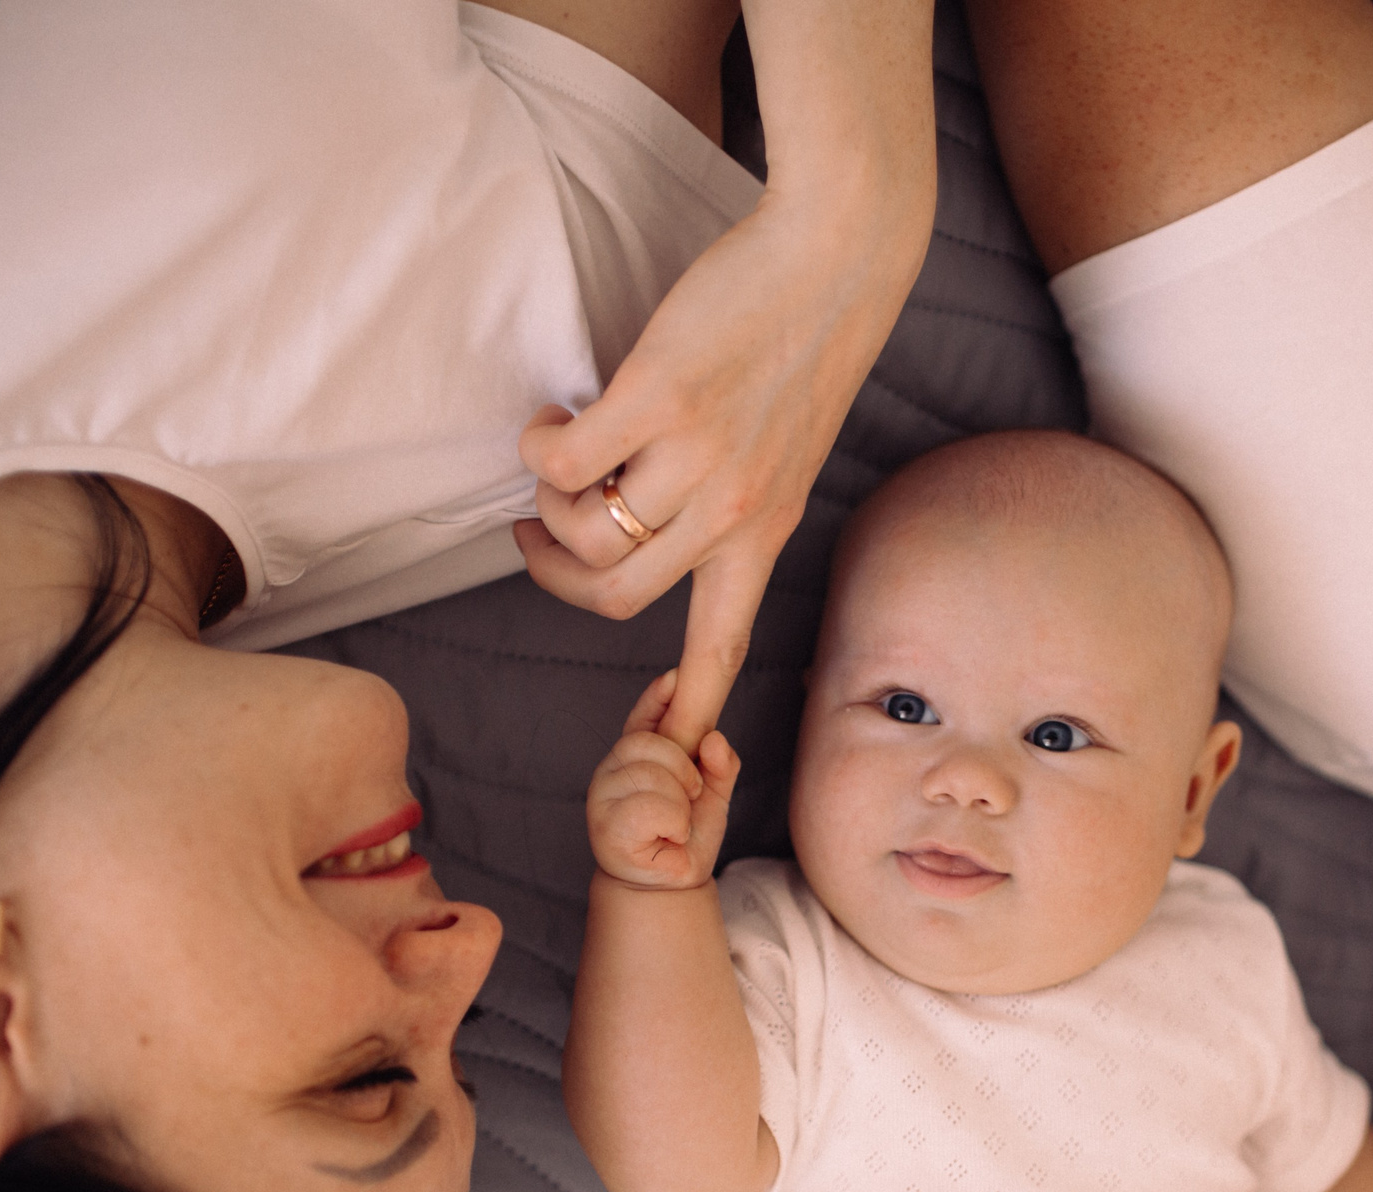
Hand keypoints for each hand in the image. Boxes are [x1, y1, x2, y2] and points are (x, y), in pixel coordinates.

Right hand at [517, 189, 928, 754]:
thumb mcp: (786, 445)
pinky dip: (538, 446)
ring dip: (546, 502)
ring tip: (556, 455)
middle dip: (556, 575)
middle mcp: (734, 511)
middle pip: (617, 595)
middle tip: (534, 532)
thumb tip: (638, 513)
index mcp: (766, 532)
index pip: (724, 645)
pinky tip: (552, 418)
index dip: (689, 709)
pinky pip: (563, 459)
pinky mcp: (656, 400)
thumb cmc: (805, 340)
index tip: (669, 755)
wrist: (838, 255)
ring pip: (583, 528)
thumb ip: (728, 494)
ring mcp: (696, 460)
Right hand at [587, 670, 740, 889]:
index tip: (676, 678)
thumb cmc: (686, 836)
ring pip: (652, 775)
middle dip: (682, 767)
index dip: (656, 698)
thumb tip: (715, 739)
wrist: (673, 885)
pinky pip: (650, 807)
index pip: (642, 720)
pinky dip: (672, 823)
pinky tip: (668, 837)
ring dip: (679, 802)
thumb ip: (720, 764)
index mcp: (635, 758)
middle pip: (649, 743)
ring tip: (676, 822)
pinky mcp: (606, 826)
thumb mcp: (714, 794)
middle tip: (690, 795)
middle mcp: (612, 771)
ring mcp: (604, 798)